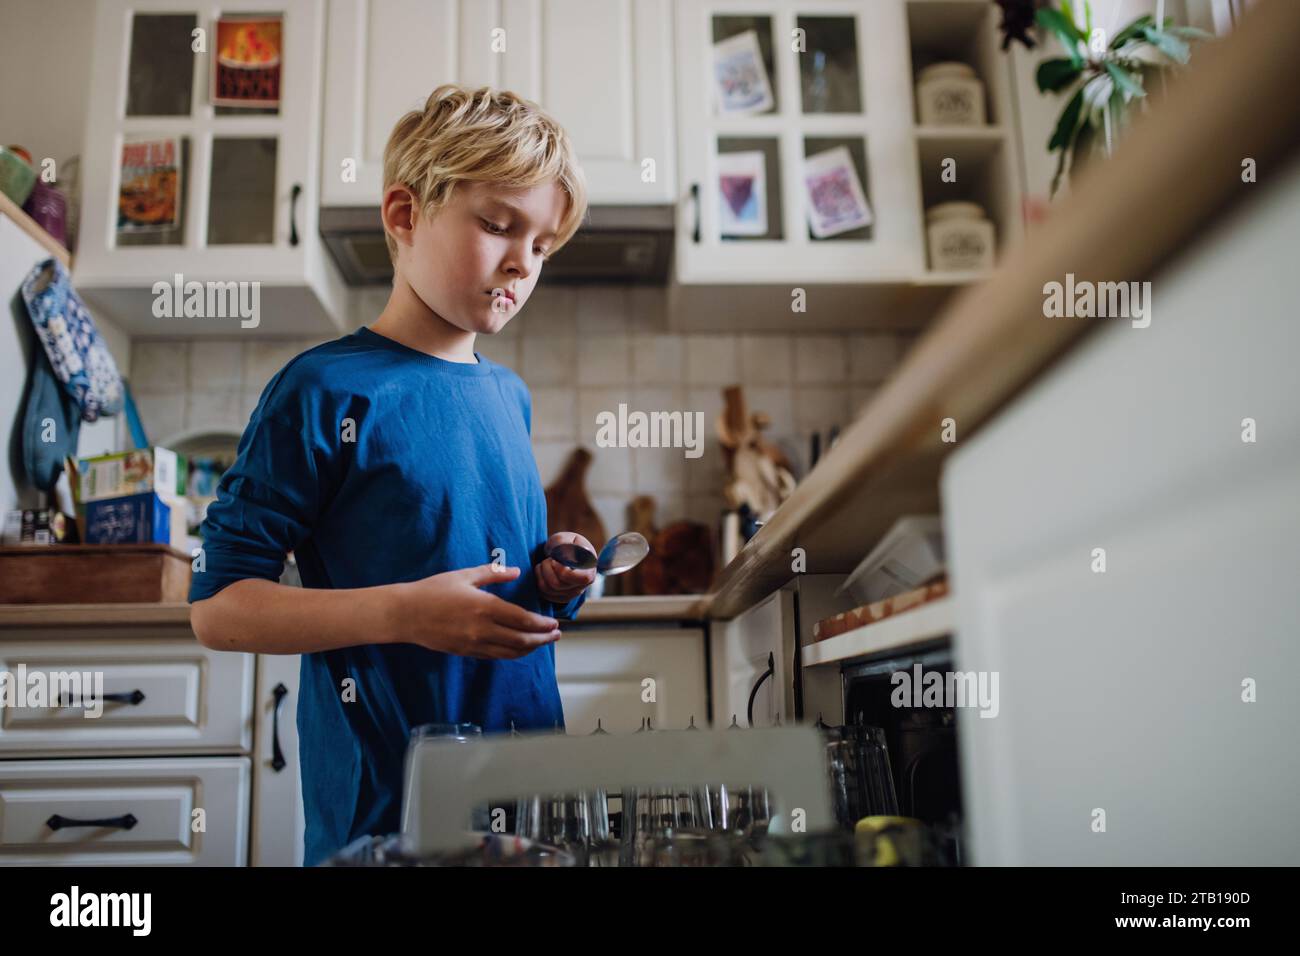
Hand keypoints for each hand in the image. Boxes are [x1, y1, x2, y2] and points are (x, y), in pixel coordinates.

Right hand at [391, 564, 560, 658]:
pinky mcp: (466, 652)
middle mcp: (482, 629)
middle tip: (556, 635)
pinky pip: (495, 656)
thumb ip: (493, 573)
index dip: (542, 625)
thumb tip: (516, 570)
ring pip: (510, 652)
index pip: (523, 620)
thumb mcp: (464, 575)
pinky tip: (518, 648)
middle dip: (543, 639)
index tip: (554, 623)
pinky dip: (511, 653)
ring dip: (530, 649)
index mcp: (485, 607)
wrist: (405, 614)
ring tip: (542, 643)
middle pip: (522, 640)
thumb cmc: (433, 590)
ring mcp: (474, 644)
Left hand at [536, 531, 597, 603]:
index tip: (555, 560)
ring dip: (540, 573)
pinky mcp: (560, 599)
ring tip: (545, 563)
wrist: (567, 554)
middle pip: (557, 584)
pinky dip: (539, 581)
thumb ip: (564, 543)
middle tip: (548, 559)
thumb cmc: (568, 545)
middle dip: (546, 568)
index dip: (563, 571)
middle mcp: (582, 587)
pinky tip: (543, 572)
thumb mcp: (567, 538)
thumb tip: (563, 557)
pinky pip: (544, 594)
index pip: (580, 579)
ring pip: (548, 589)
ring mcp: (571, 595)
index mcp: (589, 571)